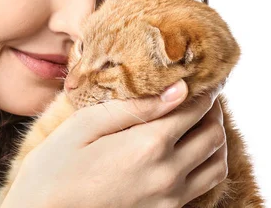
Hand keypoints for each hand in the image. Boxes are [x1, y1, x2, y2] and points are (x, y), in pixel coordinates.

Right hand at [0, 80, 226, 207]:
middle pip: (213, 135)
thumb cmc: (54, 167)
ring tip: (200, 121)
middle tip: (202, 94)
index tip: (202, 75)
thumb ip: (133, 107)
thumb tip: (178, 89)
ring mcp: (169, 199)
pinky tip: (190, 151)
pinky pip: (204, 187)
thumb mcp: (84, 125)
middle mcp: (167, 174)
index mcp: (147, 146)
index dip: (204, 88)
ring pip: (216, 164)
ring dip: (215, 137)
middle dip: (213, 109)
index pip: (194, 108)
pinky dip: (207, 164)